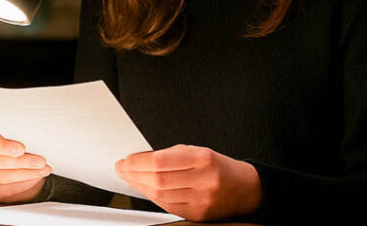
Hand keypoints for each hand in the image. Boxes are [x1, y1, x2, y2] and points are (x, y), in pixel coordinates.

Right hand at [0, 129, 51, 202]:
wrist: (9, 165)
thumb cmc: (11, 146)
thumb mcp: (12, 138)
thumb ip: (16, 138)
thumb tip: (32, 139)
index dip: (5, 146)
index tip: (22, 148)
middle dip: (22, 161)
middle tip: (40, 161)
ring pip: (3, 176)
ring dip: (26, 173)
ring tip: (42, 169)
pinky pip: (6, 189)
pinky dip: (24, 183)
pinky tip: (36, 176)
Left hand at [116, 145, 261, 221]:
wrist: (245, 189)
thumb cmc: (217, 166)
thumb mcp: (197, 151)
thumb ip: (170, 154)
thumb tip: (139, 159)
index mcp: (203, 159)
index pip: (160, 161)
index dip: (138, 162)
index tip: (126, 160)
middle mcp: (204, 180)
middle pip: (158, 180)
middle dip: (134, 174)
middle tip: (122, 169)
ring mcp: (202, 200)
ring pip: (160, 195)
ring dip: (140, 186)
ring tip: (131, 178)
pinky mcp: (199, 215)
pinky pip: (168, 206)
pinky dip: (153, 197)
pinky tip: (146, 189)